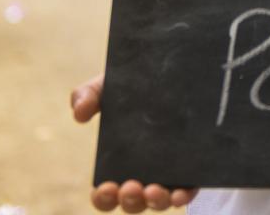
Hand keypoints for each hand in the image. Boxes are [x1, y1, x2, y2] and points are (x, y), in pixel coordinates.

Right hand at [70, 74, 198, 211]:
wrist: (168, 69)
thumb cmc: (132, 85)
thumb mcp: (108, 86)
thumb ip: (88, 94)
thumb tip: (79, 113)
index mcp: (118, 163)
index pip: (106, 193)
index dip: (103, 198)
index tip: (105, 188)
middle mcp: (142, 173)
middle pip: (133, 201)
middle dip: (130, 200)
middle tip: (130, 187)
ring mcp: (167, 173)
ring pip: (159, 200)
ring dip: (155, 202)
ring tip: (153, 191)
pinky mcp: (191, 167)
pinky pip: (187, 189)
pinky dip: (183, 196)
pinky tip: (180, 194)